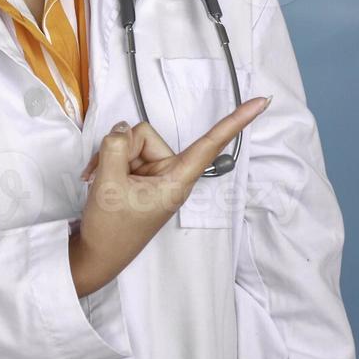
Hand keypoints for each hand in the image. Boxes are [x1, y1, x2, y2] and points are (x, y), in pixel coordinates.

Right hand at [67, 95, 271, 297]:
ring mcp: (156, 175)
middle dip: (121, 149)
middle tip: (106, 176)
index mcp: (176, 181)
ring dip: (111, 157)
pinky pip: (125, 152)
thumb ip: (116, 148)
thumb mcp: (109, 184)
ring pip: (132, 142)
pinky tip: (97, 177)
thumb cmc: (110, 230)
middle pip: (146, 135)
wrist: (97, 256)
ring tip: (100, 180)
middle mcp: (171, 174)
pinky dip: (108, 162)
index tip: (262, 102)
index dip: (236, 121)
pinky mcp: (142, 176)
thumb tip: (122, 128)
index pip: (210, 145)